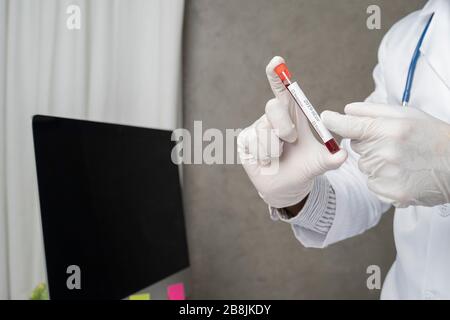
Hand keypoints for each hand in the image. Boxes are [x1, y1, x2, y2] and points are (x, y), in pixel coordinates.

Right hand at [237, 56, 347, 208]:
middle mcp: (273, 118)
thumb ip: (332, 158)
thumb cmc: (304, 167)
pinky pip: (253, 144)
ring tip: (278, 157)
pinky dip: (263, 157)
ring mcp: (257, 128)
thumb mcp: (320, 162)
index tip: (277, 62)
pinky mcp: (245, 140)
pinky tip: (266, 162)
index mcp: (292, 115)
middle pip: (273, 107)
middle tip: (290, 141)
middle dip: (283, 126)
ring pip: (263, 132)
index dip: (279, 75)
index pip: (284, 91)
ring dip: (274, 149)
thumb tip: (343, 155)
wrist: (287, 187)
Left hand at [322, 102, 449, 207]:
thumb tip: (346, 110)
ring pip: (363, 166)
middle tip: (392, 143)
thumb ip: (373, 111)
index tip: (325, 117)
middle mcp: (385, 152)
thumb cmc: (431, 136)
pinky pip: (372, 184)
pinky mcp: (391, 193)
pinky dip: (382, 180)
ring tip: (401, 160)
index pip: (348, 126)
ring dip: (376, 163)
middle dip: (367, 143)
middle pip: (355, 146)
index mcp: (389, 129)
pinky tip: (402, 174)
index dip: (334, 121)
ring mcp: (387, 175)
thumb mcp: (407, 115)